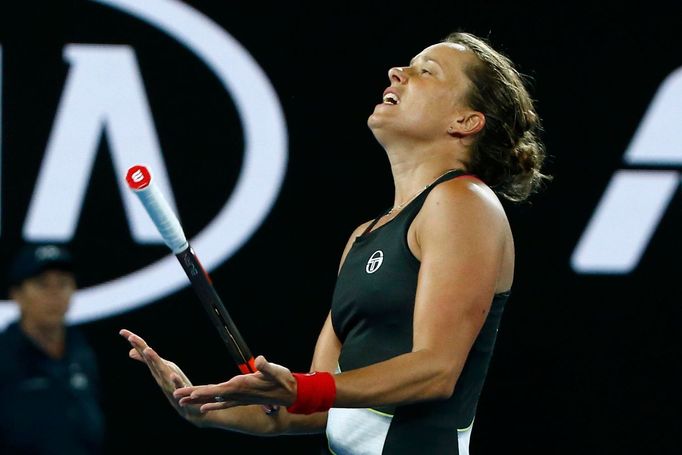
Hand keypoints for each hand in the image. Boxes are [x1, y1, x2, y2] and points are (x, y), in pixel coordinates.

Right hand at [119, 328, 204, 420]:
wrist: (189, 409)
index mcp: (158, 368)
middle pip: (150, 360)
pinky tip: (172, 374)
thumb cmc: (175, 387)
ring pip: (161, 371)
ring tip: (148, 350)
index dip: (135, 341)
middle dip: (141, 348)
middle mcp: (161, 376)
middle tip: (132, 337)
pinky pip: (178, 386)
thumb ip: (148, 361)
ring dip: (154, 361)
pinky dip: (174, 380)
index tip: (122, 331)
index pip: (144, 352)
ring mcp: (170, 384)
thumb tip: (131, 352)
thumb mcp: (162, 371)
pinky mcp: (182, 392)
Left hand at [173, 355, 296, 413]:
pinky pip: (223, 403)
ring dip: (197, 400)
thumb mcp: (276, 371)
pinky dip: (212, 404)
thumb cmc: (284, 380)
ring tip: (182, 400)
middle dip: (193, 395)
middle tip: (176, 395)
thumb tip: (260, 360)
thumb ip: (267, 367)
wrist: (292, 394)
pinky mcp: (243, 398)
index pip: (218, 389)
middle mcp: (237, 393)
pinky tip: (204, 407)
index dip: (203, 390)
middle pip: (211, 394)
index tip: (189, 392)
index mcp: (242, 386)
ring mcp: (239, 397)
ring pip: (214, 399)